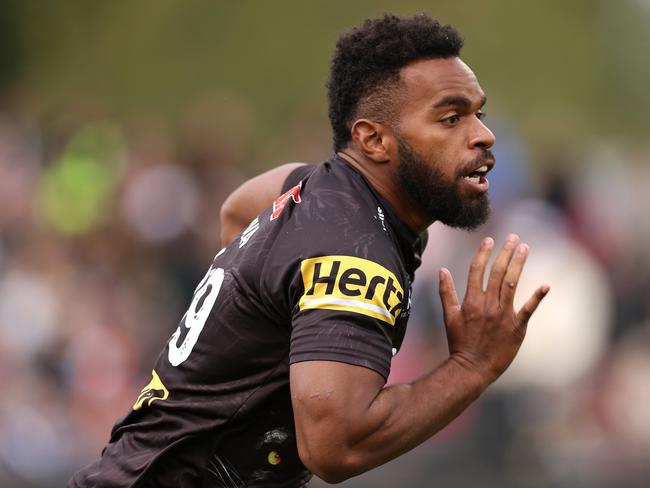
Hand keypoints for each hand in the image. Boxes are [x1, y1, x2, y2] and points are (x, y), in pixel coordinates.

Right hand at [438, 234, 549, 384]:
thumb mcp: (449, 316)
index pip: (477, 270)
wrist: (472, 368)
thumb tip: (442, 270)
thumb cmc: (459, 342)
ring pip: (512, 284)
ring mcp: (503, 315)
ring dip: (519, 264)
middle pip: (498, 273)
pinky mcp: (516, 328)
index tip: (490, 240)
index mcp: (472, 301)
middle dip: (505, 253)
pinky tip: (546, 285)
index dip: (483, 254)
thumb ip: (446, 292)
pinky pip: (528, 310)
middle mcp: (488, 305)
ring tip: (525, 248)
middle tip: (513, 237)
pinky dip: (537, 297)